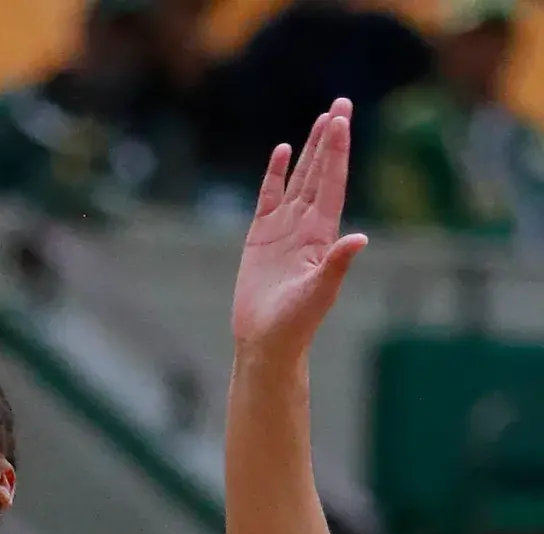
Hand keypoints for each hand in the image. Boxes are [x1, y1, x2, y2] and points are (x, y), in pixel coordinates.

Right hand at [232, 97, 366, 363]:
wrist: (267, 341)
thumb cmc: (295, 323)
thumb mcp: (319, 292)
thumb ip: (337, 263)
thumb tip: (360, 238)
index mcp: (322, 234)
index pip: (332, 183)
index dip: (337, 151)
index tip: (341, 119)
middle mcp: (306, 226)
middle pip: (320, 172)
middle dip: (330, 139)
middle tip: (340, 103)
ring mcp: (284, 230)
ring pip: (299, 179)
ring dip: (310, 150)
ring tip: (321, 120)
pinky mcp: (260, 238)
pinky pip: (269, 197)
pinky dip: (275, 174)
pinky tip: (282, 152)